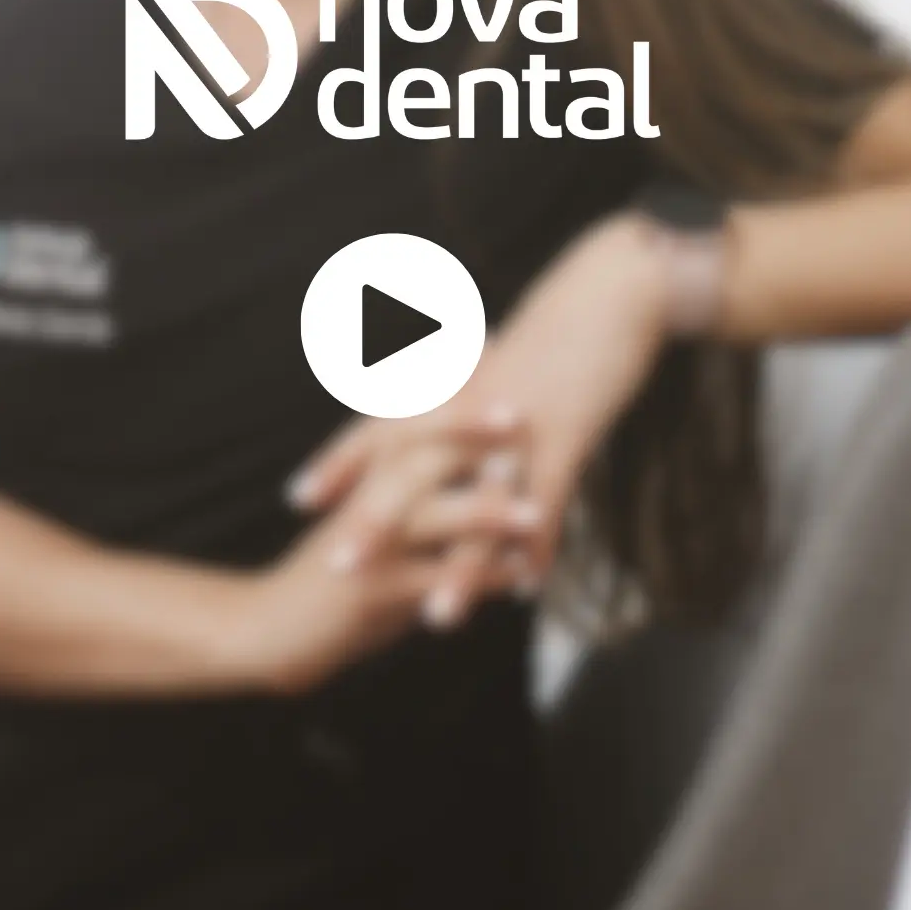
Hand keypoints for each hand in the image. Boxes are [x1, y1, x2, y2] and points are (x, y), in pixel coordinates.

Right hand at [245, 414, 542, 694]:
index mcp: (365, 478)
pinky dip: (480, 580)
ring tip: (534, 512)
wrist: (271, 631)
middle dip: (471, 435)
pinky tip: (519, 580)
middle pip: (421, 451)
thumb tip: (469, 467)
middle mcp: (364, 502)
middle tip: (525, 421)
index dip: (451, 397)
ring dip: (485, 511)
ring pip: (432, 515)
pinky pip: (434, 579)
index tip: (492, 366)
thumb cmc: (332, 579)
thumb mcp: (369, 527)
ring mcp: (368, 546)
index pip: (410, 421)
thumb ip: (409, 494)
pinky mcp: (373, 590)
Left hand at [289, 213, 675, 625]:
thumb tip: (443, 422)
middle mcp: (472, 405)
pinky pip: (548, 498)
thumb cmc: (557, 326)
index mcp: (452, 384)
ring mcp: (517, 422)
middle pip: (414, 469)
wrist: (611, 290)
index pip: (382, 425)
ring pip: (479, 501)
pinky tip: (529, 588)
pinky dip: (537, 545)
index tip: (298, 499)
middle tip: (337, 568)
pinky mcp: (564, 432)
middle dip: (375, 521)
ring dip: (460, 563)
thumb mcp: (500, 359)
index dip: (340, 461)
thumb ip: (466, 392)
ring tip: (433, 619)